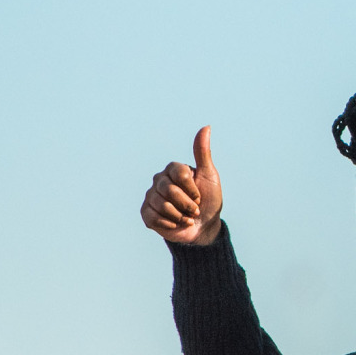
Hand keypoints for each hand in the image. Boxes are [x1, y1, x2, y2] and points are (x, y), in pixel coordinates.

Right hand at [142, 127, 223, 244]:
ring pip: (161, 205)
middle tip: (195, 209)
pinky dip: (169, 224)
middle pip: (169, 190)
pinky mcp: (146, 212)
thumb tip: (207, 126)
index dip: (192, 189)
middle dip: (187, 204)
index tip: (200, 196)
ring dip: (180, 216)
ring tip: (187, 218)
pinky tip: (175, 224)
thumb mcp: (209, 176)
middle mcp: (159, 180)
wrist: (204, 227)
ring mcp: (150, 196)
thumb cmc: (209, 200)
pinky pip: (152, 217)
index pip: (179, 174)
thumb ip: (203, 153)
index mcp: (173, 169)